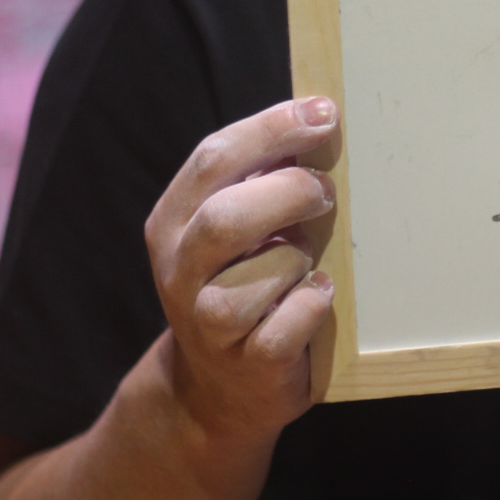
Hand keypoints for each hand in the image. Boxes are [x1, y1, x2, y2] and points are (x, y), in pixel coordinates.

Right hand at [143, 97, 340, 444]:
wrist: (221, 387)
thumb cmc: (245, 281)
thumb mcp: (238, 227)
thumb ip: (263, 177)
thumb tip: (320, 117)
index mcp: (174, 221)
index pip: (213, 158)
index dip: (272, 129)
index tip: (324, 113)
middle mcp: (179, 270)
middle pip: (225, 216)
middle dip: (287, 193)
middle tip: (325, 191)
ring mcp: (207, 322)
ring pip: (258, 274)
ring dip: (298, 258)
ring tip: (308, 259)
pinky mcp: (246, 364)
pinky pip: (285, 325)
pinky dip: (311, 303)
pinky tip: (318, 292)